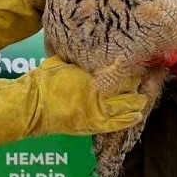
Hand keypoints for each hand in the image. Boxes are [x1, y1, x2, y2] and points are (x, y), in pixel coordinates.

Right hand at [28, 56, 145, 136]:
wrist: (33, 106)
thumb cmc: (44, 81)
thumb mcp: (62, 61)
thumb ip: (78, 59)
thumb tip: (89, 51)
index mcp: (92, 74)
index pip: (121, 70)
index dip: (130, 66)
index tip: (136, 61)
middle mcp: (99, 92)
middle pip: (128, 86)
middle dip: (136, 82)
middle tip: (143, 77)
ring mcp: (99, 110)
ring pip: (127, 104)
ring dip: (136, 99)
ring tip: (143, 95)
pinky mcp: (95, 125)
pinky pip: (118, 122)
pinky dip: (129, 118)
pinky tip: (138, 114)